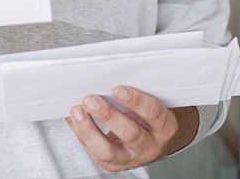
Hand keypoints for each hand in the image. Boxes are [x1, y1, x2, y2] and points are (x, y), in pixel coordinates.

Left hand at [65, 86, 197, 171]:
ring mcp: (131, 158)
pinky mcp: (114, 164)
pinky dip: (81, 135)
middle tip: (91, 100)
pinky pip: (95, 153)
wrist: (154, 141)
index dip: (136, 101)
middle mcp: (150, 146)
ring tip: (77, 112)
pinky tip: (75, 121)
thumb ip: (137, 93)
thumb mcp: (152, 102)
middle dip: (108, 115)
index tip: (118, 89)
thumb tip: (108, 75)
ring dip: (89, 130)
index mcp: (164, 126)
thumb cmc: (150, 117)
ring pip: (108, 151)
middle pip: (130, 133)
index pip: (153, 113)